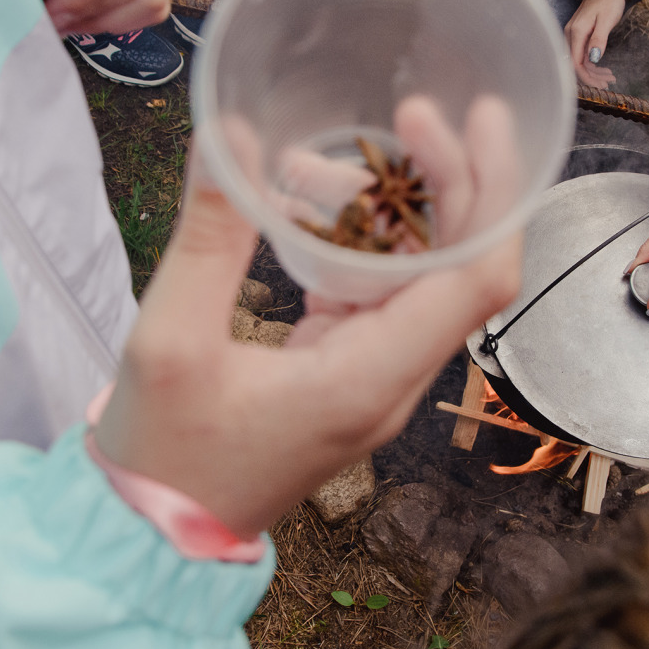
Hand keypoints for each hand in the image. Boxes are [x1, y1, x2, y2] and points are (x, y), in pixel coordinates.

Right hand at [93, 108, 522, 538]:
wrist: (152, 538)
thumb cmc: (162, 455)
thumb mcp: (170, 338)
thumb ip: (210, 234)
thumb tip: (231, 131)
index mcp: (370, 378)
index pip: (479, 281)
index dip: (496, 194)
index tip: (485, 121)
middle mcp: (392, 380)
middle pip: (462, 266)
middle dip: (449, 179)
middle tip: (413, 110)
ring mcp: (373, 379)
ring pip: (419, 275)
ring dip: (391, 207)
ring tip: (316, 158)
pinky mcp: (345, 374)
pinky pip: (377, 293)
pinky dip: (356, 240)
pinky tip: (304, 201)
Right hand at [564, 0, 625, 87]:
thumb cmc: (608, 1)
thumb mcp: (607, 20)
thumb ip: (599, 39)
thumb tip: (594, 59)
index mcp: (576, 33)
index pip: (576, 64)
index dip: (587, 78)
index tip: (601, 86)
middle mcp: (570, 36)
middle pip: (576, 65)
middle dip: (592, 78)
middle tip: (609, 83)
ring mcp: (573, 36)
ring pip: (580, 62)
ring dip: (594, 73)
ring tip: (610, 78)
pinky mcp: (578, 37)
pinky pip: (583, 56)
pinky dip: (593, 65)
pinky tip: (605, 70)